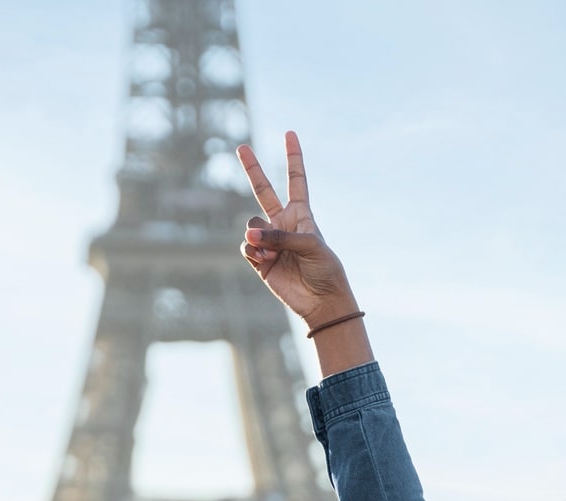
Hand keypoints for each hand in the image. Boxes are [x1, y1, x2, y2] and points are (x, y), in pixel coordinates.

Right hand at [236, 133, 355, 326]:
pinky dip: (253, 251)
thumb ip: (280, 236)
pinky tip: (265, 260)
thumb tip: (250, 236)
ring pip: (251, 226)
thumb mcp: (310, 245)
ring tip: (271, 252)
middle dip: (252, 169)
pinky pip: (246, 247)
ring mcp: (270, 241)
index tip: (290, 134)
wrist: (321, 301)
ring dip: (258, 236)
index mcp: (301, 215)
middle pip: (263, 190)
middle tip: (241, 147)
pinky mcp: (260, 260)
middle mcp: (283, 224)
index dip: (293, 157)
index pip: (295, 180)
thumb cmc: (325, 270)